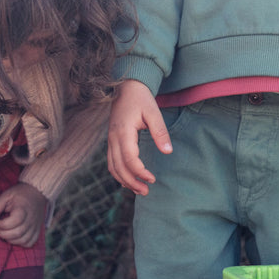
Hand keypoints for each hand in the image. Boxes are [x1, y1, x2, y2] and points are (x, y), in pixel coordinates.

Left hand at [0, 182, 47, 247]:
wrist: (36, 193)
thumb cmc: (18, 195)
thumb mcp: (4, 196)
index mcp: (23, 209)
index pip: (14, 222)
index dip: (2, 224)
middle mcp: (31, 219)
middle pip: (17, 233)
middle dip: (3, 234)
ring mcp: (35, 226)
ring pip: (23, 240)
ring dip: (10, 239)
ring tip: (6, 232)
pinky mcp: (37, 231)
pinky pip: (29, 243)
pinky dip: (20, 243)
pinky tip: (14, 236)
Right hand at [107, 79, 170, 194]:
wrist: (127, 87)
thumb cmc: (141, 99)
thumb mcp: (154, 113)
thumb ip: (160, 133)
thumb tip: (168, 152)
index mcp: (123, 131)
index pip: (128, 158)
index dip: (140, 172)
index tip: (152, 179)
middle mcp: (113, 138)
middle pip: (118, 167)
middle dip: (131, 182)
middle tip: (146, 191)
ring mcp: (110, 140)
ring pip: (112, 166)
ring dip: (124, 180)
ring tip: (139, 190)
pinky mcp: (111, 141)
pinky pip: (111, 161)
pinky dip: (119, 173)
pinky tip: (130, 180)